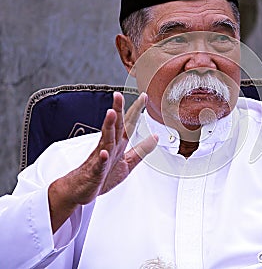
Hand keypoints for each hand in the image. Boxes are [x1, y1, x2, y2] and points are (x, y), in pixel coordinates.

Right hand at [48, 92, 157, 231]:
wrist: (80, 190)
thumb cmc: (102, 175)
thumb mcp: (128, 162)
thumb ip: (141, 149)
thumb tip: (156, 137)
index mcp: (118, 144)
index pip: (128, 124)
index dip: (136, 110)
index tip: (143, 96)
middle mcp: (109, 147)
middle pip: (115, 126)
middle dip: (117, 110)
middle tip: (118, 95)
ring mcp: (100, 158)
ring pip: (105, 140)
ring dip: (108, 126)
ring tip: (111, 113)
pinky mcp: (94, 172)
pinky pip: (98, 165)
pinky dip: (102, 159)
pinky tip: (104, 153)